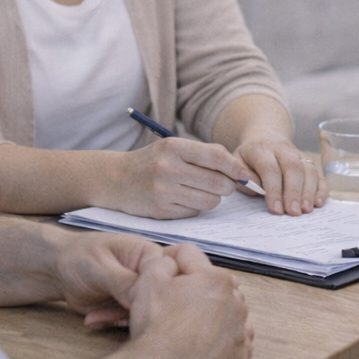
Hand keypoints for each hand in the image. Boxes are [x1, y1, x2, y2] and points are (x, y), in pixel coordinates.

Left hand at [51, 231, 162, 328]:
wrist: (57, 269)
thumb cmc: (79, 256)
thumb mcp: (101, 267)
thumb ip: (124, 281)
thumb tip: (148, 299)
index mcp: (149, 253)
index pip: (171, 272)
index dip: (163, 289)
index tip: (139, 301)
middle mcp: (149, 272)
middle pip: (163, 295)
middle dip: (141, 309)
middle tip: (115, 313)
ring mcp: (140, 291)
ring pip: (147, 312)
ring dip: (119, 318)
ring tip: (94, 317)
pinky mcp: (129, 307)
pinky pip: (130, 320)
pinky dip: (111, 322)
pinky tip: (92, 319)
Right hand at [109, 137, 253, 219]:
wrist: (114, 179)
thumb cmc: (151, 162)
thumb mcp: (173, 148)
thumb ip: (203, 155)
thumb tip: (239, 171)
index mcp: (174, 146)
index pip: (217, 157)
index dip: (236, 168)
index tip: (244, 175)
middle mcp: (168, 167)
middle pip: (217, 182)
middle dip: (228, 186)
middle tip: (223, 185)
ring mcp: (163, 191)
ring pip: (209, 200)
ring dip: (213, 198)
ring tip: (201, 191)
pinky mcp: (160, 211)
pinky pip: (194, 212)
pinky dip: (195, 207)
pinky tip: (183, 199)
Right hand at [125, 244, 252, 358]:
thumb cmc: (158, 329)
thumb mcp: (149, 281)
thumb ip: (160, 262)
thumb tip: (168, 261)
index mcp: (216, 280)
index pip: (191, 258)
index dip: (170, 261)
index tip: (160, 271)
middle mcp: (236, 305)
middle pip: (213, 288)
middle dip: (194, 292)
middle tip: (171, 304)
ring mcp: (240, 335)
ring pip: (226, 317)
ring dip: (210, 319)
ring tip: (185, 329)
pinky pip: (232, 347)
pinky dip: (219, 346)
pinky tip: (200, 350)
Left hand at [235, 137, 326, 214]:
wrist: (264, 135)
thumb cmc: (248, 157)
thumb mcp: (237, 163)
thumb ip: (243, 178)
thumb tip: (256, 191)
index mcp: (260, 149)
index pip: (269, 168)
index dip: (273, 189)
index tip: (275, 209)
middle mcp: (282, 148)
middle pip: (292, 167)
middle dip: (293, 192)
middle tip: (293, 212)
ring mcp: (298, 153)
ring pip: (308, 169)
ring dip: (308, 191)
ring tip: (306, 210)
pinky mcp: (308, 161)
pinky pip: (318, 174)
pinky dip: (321, 189)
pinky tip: (318, 203)